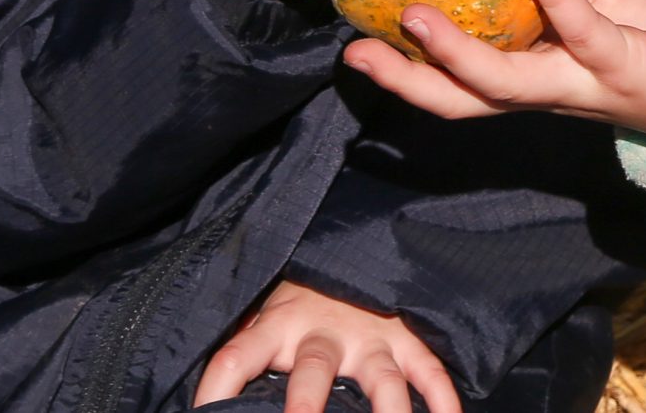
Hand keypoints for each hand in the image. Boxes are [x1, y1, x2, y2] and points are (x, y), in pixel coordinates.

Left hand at [193, 279, 457, 412]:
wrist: (352, 248)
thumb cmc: (298, 298)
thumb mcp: (262, 314)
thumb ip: (242, 351)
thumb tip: (202, 400)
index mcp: (277, 325)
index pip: (235, 357)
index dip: (216, 388)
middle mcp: (323, 332)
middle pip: (313, 371)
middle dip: (307, 403)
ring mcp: (371, 336)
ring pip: (381, 380)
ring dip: (387, 410)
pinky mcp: (406, 338)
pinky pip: (430, 369)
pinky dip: (443, 397)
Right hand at [342, 0, 645, 142]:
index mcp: (528, 77)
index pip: (453, 85)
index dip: (403, 73)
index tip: (355, 46)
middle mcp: (542, 92)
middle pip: (459, 100)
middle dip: (405, 81)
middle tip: (357, 51)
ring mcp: (577, 84)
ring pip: (502, 82)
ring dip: (454, 51)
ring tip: (417, 14)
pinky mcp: (615, 66)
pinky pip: (578, 30)